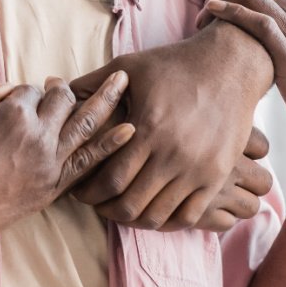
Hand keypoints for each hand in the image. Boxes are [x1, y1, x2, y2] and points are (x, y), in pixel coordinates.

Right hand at [0, 73, 132, 248]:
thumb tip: (8, 90)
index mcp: (14, 113)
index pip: (32, 90)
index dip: (24, 92)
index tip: (15, 100)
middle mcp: (38, 135)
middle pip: (63, 101)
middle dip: (63, 89)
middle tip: (60, 85)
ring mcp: (50, 161)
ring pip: (86, 124)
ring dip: (108, 100)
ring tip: (125, 83)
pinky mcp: (54, 185)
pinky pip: (89, 161)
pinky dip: (111, 145)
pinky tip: (130, 132)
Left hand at [69, 23, 270, 229]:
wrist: (230, 67)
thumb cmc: (173, 65)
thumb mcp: (129, 67)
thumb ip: (92, 84)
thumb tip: (56, 89)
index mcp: (148, 128)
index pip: (111, 178)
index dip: (90, 192)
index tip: (78, 192)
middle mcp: (174, 153)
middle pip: (132, 203)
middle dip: (107, 209)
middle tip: (95, 205)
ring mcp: (198, 168)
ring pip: (159, 214)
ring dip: (134, 218)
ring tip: (120, 210)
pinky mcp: (217, 175)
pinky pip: (189, 215)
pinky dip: (167, 221)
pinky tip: (153, 212)